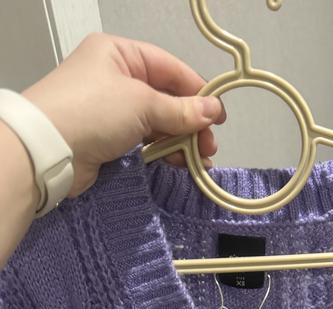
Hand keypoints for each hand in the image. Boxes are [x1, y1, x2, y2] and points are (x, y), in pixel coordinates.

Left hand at [21, 31, 226, 199]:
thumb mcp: (142, 104)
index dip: (198, 91)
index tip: (218, 117)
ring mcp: (112, 109)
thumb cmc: (94, 111)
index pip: (170, 69)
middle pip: (166, 97)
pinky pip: (145, 140)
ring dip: (181, 140)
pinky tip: (180, 163)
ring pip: (158, 122)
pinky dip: (165, 151)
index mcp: (120, 54)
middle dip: (191, 122)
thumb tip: (214, 109)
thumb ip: (181, 110)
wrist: (47, 150)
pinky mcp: (109, 137)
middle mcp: (116, 77)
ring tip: (201, 160)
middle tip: (210, 147)